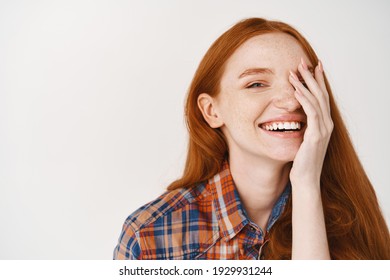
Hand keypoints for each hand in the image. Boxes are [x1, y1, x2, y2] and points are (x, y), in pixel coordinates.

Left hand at [288, 58, 332, 186]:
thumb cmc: (302, 160)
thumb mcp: (303, 139)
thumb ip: (304, 127)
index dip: (317, 81)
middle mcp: (326, 124)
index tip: (312, 66)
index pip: (321, 97)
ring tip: (295, 71)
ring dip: (305, 84)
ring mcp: (323, 129)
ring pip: (316, 100)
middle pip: (321, 94)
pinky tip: (296, 90)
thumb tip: (296, 117)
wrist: (305, 178)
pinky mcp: (316, 135)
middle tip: (303, 61)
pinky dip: (304, 99)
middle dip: (312, 76)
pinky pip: (311, 112)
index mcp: (324, 124)